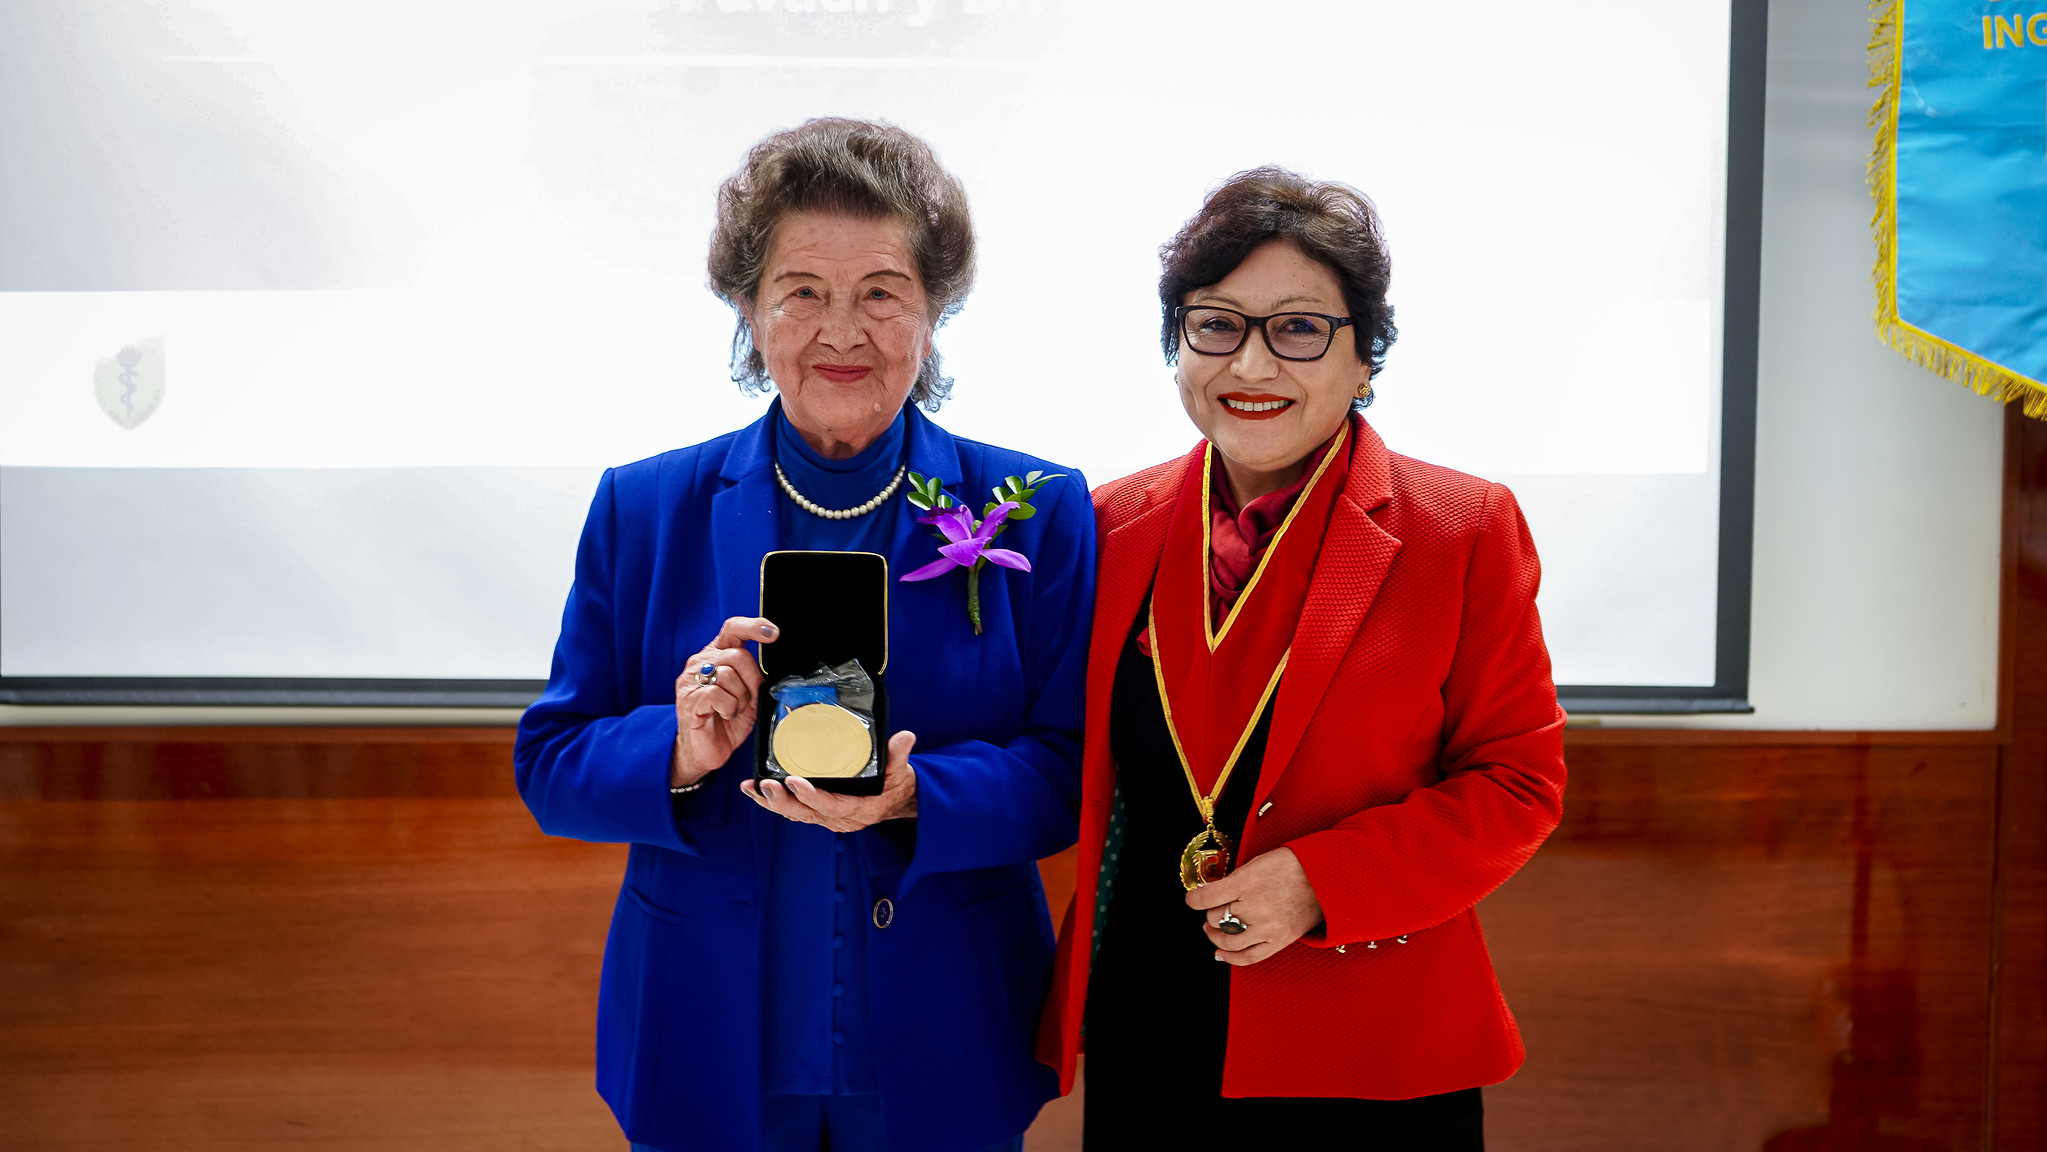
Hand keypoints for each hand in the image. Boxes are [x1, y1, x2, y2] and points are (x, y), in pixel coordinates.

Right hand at [672, 616, 775, 787]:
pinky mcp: (689, 699)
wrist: (704, 751)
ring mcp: (691, 680)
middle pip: (737, 655)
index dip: (753, 627)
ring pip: (728, 675)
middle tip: (748, 699)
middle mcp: (700, 663)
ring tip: (734, 710)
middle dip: (752, 680)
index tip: (772, 633)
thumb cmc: (725, 722)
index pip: (732, 629)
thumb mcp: (748, 696)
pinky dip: (729, 708)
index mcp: (716, 656)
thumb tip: (772, 669)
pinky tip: (724, 715)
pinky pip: (718, 694)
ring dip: (740, 698)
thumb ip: (755, 678)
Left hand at [741, 730, 918, 832]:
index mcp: (859, 809)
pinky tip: (756, 791)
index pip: (832, 806)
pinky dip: (774, 802)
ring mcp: (827, 818)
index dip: (811, 796)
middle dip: (783, 800)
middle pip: (806, 813)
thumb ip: (899, 755)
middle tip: (765, 785)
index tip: (794, 781)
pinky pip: (793, 811)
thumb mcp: (902, 771)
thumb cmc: (897, 787)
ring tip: (751, 788)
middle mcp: (840, 819)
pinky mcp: (818, 813)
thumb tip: (905, 737)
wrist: (897, 802)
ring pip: (795, 814)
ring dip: (771, 802)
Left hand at [1183, 846, 1323, 966]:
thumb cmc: (1293, 865)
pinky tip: (1220, 954)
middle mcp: (1254, 907)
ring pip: (1227, 940)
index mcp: (1247, 882)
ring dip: (1215, 936)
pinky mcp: (1278, 941)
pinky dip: (1231, 958)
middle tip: (1215, 908)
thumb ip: (1236, 878)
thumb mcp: (1259, 861)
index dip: (1194, 899)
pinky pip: (1248, 957)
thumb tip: (1214, 892)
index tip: (1192, 899)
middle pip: (1216, 918)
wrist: (1327, 879)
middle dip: (1212, 913)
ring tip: (1213, 930)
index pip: (1207, 897)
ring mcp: (1266, 928)